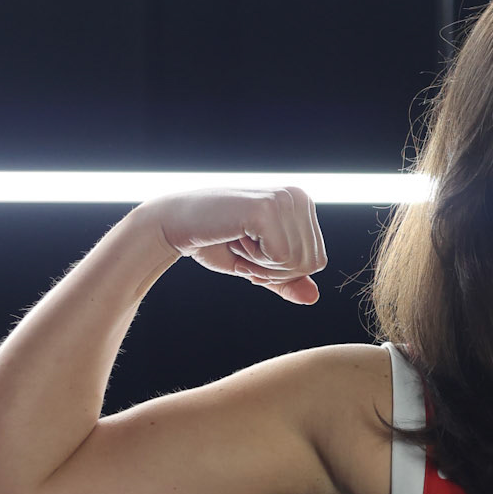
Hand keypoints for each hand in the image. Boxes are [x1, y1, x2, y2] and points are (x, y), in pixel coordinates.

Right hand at [144, 186, 326, 304]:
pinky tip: (236, 238)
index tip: (254, 254)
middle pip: (311, 263)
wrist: (175, 224)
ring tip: (240, 241)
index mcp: (302, 204)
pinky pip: (280, 258)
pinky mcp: (266, 208)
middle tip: (244, 248)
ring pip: (297, 263)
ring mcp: (284, 199)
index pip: (317, 260)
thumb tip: (314, 298)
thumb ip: (286, 280)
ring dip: (261, 265)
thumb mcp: (258, 266)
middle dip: (274, 271)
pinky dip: (254, 261)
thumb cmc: (215, 242)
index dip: (283, 272)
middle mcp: (298, 196)